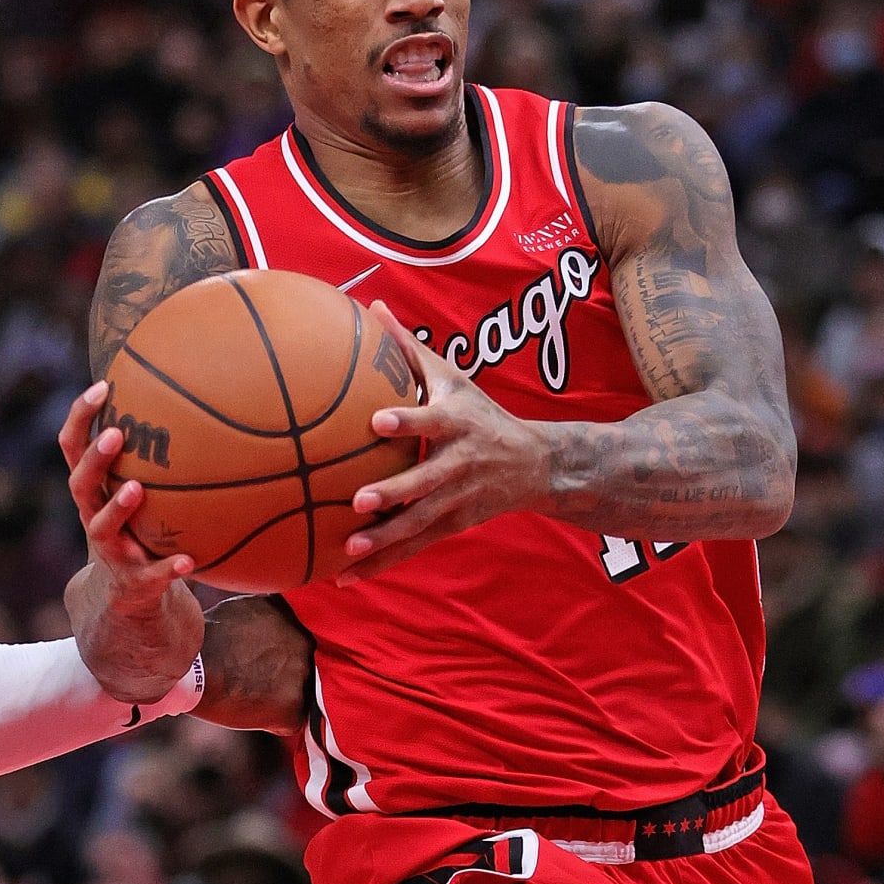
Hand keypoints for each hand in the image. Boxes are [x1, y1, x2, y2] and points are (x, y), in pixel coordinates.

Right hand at [59, 383, 202, 702]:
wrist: (130, 598)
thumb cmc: (140, 531)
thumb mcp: (141, 495)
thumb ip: (157, 461)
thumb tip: (204, 404)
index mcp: (93, 492)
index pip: (72, 447)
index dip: (82, 416)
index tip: (104, 386)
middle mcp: (93, 518)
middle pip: (80, 484)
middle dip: (95, 459)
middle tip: (115, 435)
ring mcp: (110, 552)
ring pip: (102, 529)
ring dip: (117, 508)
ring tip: (136, 489)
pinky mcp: (134, 582)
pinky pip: (150, 574)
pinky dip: (169, 567)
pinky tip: (190, 560)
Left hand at [340, 306, 550, 581]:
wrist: (536, 465)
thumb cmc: (480, 413)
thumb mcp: (453, 378)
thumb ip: (410, 348)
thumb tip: (371, 306)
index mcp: (455, 423)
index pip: (430, 420)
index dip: (407, 420)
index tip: (377, 422)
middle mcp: (457, 464)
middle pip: (424, 481)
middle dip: (394, 492)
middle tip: (359, 500)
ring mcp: (456, 499)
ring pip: (418, 523)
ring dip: (385, 539)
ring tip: (350, 550)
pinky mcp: (452, 525)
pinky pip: (414, 547)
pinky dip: (383, 564)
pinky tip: (347, 578)